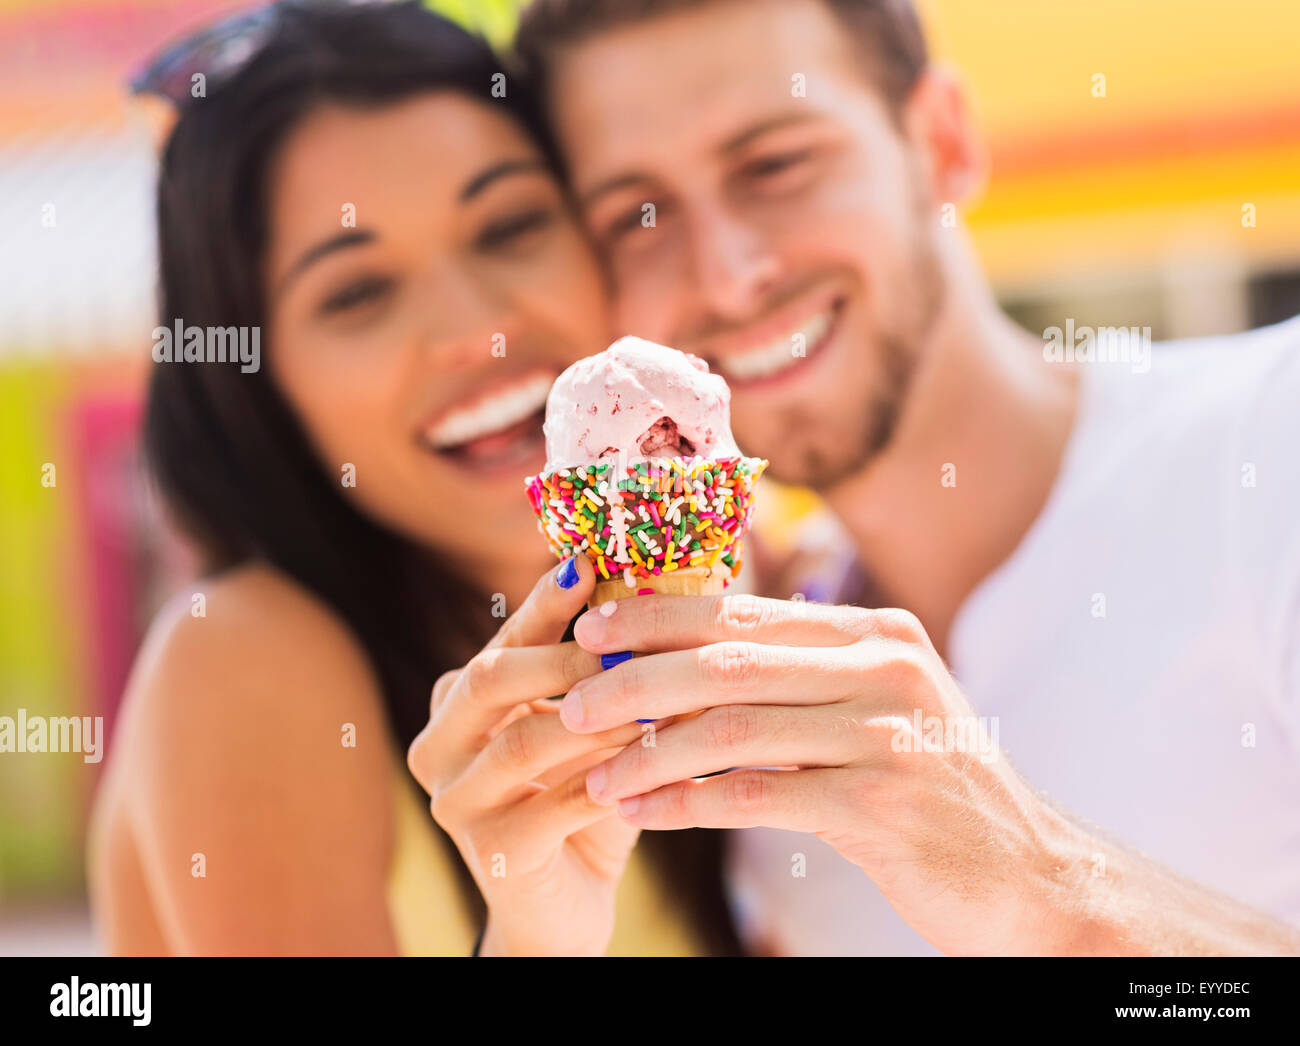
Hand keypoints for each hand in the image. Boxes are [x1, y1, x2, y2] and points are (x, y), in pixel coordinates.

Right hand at [407, 557, 645, 955]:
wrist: (565, 908)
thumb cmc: (581, 798)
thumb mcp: (587, 727)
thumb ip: (598, 673)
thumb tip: (652, 594)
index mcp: (454, 706)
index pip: (499, 642)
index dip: (543, 605)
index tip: (588, 563)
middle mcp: (437, 748)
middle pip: (490, 681)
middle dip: (565, 656)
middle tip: (628, 643)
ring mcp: (455, 804)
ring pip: (524, 743)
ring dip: (598, 718)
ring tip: (657, 700)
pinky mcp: (491, 855)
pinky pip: (554, 808)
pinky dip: (609, 782)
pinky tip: (655, 766)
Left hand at [566, 593, 1085, 954]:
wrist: (1027, 874)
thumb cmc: (931, 789)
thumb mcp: (879, 710)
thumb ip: (803, 678)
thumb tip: (684, 665)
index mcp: (878, 634)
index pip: (747, 612)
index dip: (660, 616)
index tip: (593, 628)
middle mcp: (884, 668)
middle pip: (728, 660)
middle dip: (637, 677)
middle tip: (573, 699)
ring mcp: (885, 733)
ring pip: (732, 727)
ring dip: (649, 752)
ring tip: (595, 773)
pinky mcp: (878, 804)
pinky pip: (753, 795)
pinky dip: (685, 803)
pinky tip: (641, 814)